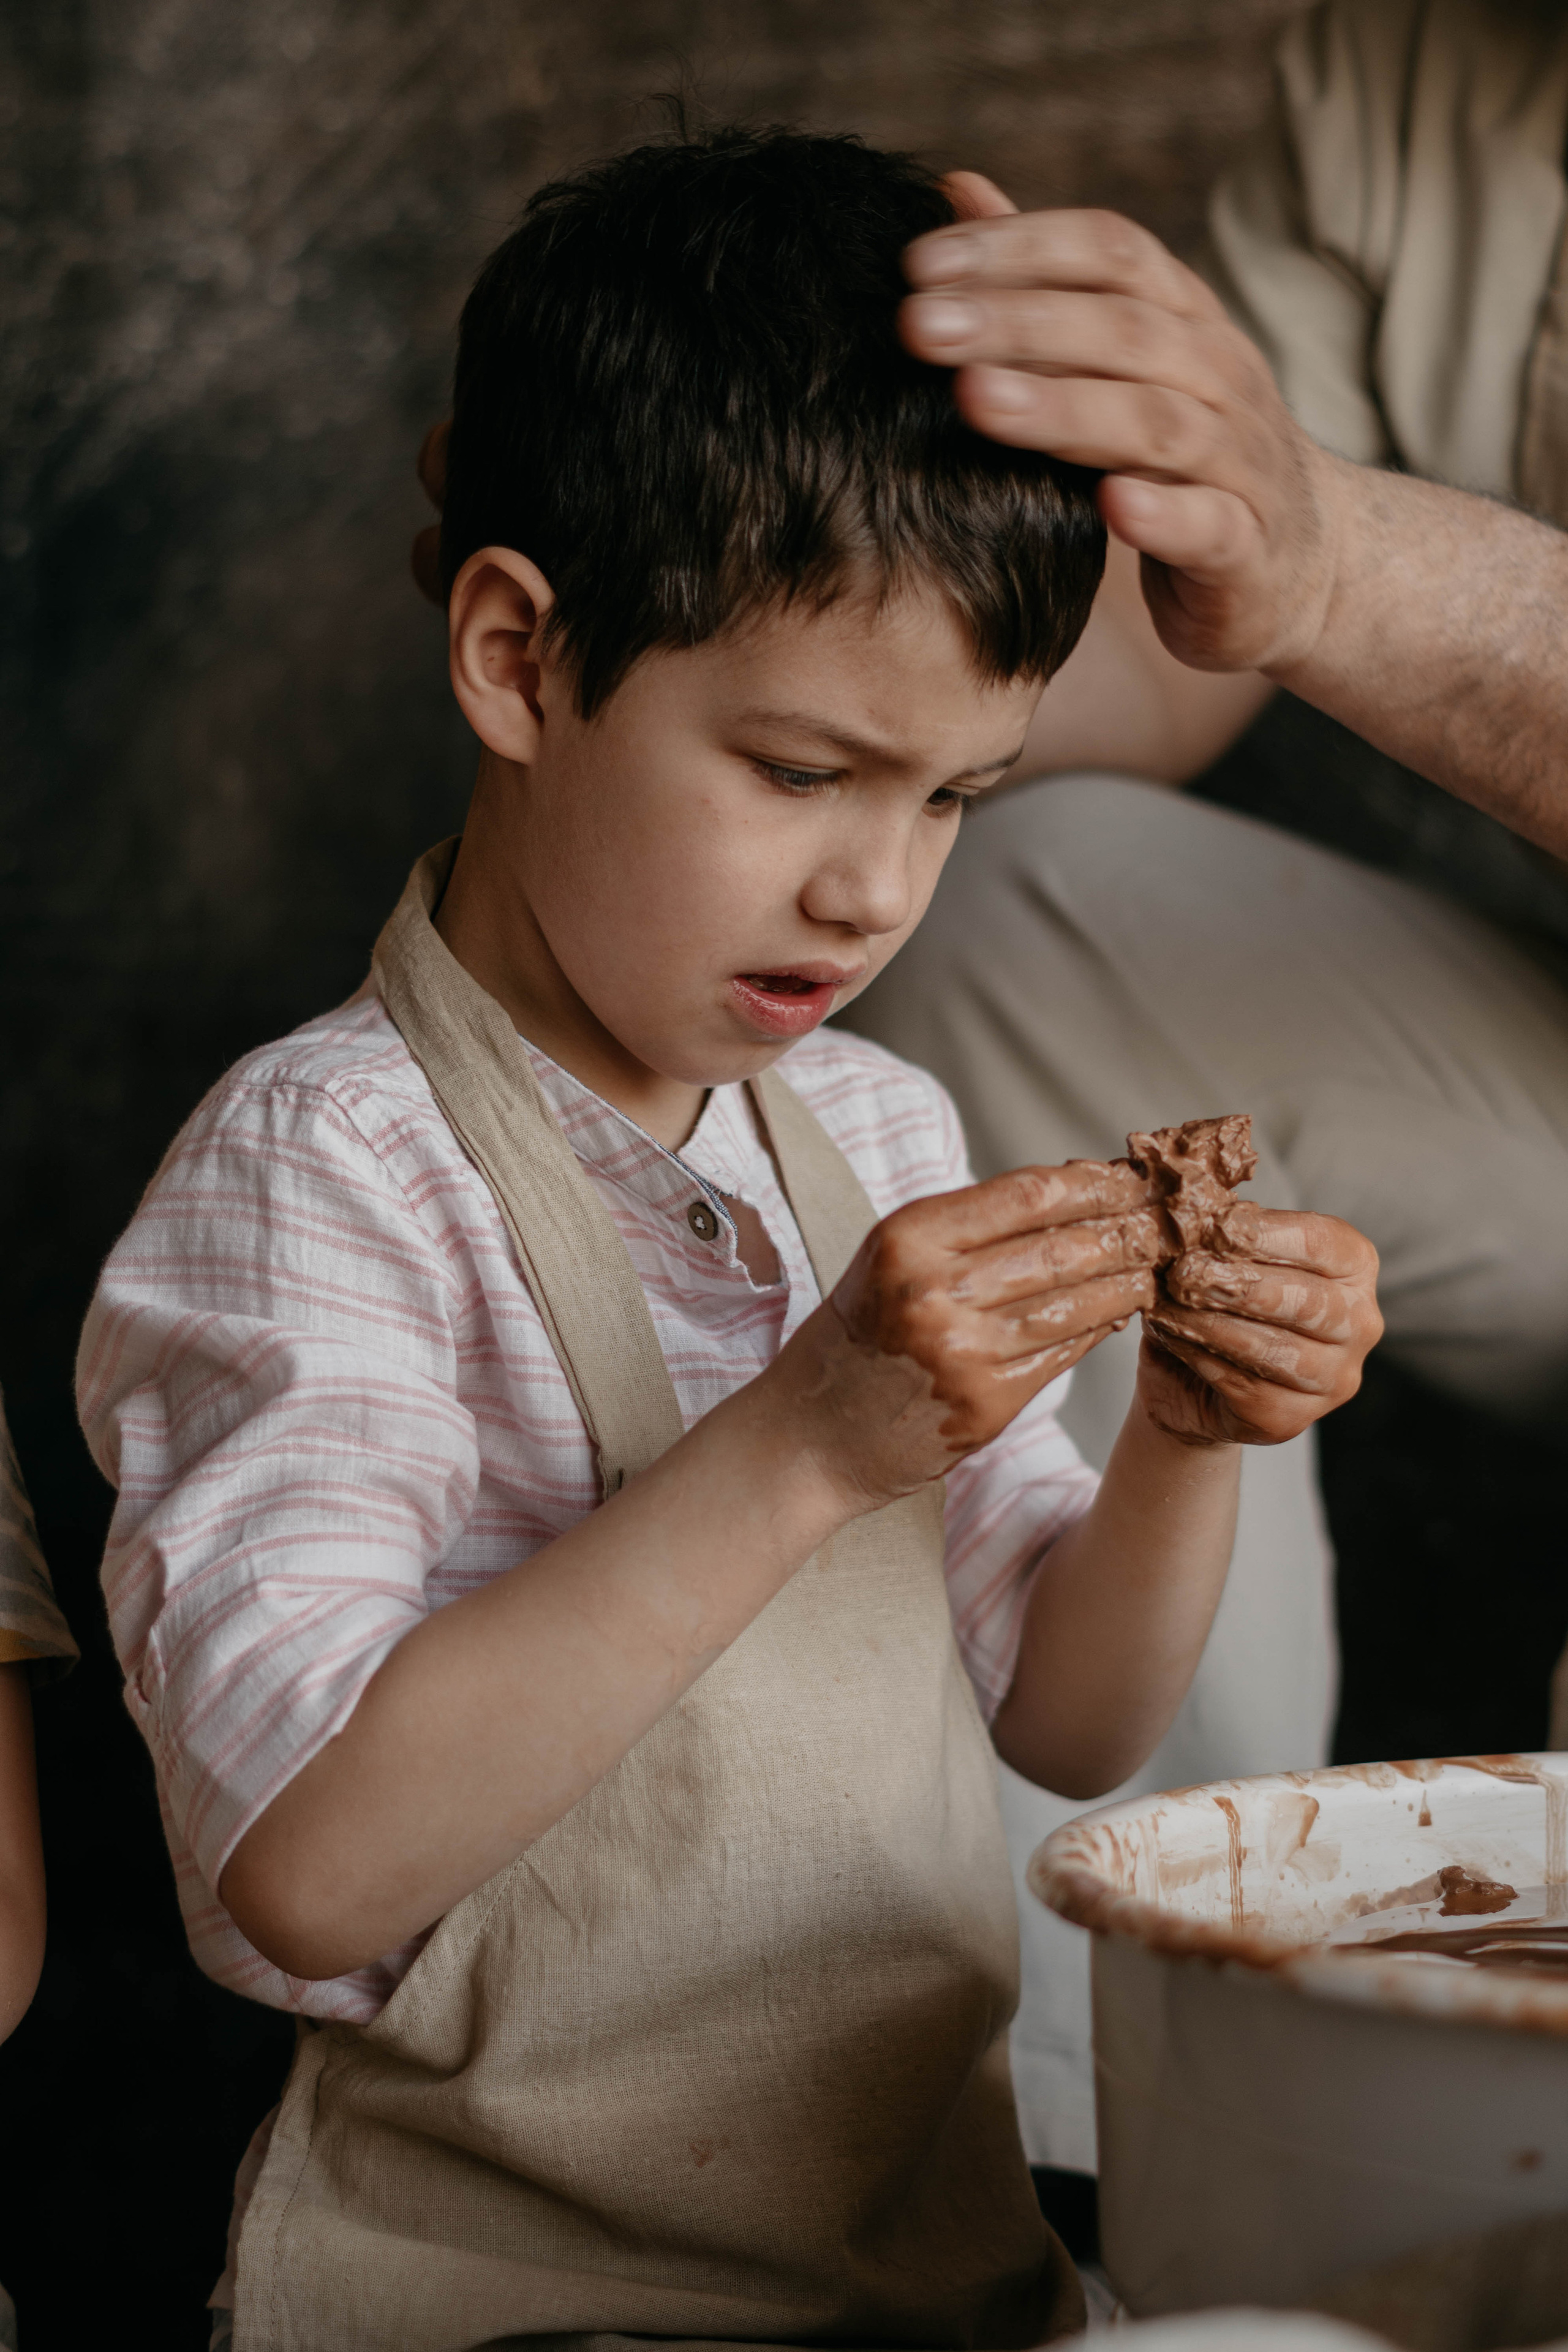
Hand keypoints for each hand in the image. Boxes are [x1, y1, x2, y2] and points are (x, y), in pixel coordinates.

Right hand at [782, 1158, 1164, 1510]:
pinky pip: (1064, 1353)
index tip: (1128, 1176)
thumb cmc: (857, 1336)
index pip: (1026, 1194)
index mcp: (906, 1239)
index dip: (1091, 1182)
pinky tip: (1120, 1310)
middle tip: (1162, 1221)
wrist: (812, 1437)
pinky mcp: (986, 1406)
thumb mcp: (889, 1258)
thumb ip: (965, 1225)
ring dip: (1127, 1281)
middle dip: (1125, 1230)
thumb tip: (1071, 1190)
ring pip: (1077, 1302)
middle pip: (1063, 1246)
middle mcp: (933, 1292)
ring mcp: (962, 1354)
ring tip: (1153, 1264)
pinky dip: (1100, 1327)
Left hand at [899, 177, 1342, 678]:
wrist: (1303, 563)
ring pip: (1158, 424)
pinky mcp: (1249, 549)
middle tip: (918, 325)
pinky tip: (1111, 505)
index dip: (1018, 246)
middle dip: (1016, 322)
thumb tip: (956, 189)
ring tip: (977, 399)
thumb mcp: (1118, 363)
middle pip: (1122, 329)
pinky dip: (1164, 515)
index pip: (1110, 251)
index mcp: (1184, 318)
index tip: (918, 263)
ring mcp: (1241, 460)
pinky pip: (1211, 525)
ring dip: (1065, 408)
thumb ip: (1041, 286)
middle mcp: (1219, 374)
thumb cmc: (1181, 458)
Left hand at [1137, 1205, 1381, 1446]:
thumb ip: (1218, 1229)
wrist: (1187, 1377)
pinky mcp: (1296, 1419)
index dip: (1268, 1234)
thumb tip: (1195, 1198)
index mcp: (1353, 1267)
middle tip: (1185, 1272)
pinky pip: (1250, 1388)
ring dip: (1214, 1324)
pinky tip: (1173, 1338)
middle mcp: (1360, 1323)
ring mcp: (1335, 1377)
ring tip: (1169, 1305)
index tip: (1217, 1226)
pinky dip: (1204, 1360)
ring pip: (1277, 1349)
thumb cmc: (1214, 1298)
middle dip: (1239, 1284)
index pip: (1322, 1243)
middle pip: (1306, 1300)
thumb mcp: (1218, 1254)